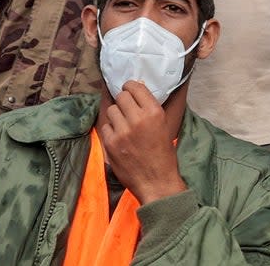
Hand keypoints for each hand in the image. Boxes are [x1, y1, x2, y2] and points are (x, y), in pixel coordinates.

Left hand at [99, 81, 186, 204]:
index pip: (135, 86)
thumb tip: (136, 92)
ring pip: (111, 110)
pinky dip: (111, 131)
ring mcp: (122, 131)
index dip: (130, 87)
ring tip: (123, 126)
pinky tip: (119, 138)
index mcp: (154, 112)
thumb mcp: (164, 126)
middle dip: (123, 101)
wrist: (157, 182)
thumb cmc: (163, 155)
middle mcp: (138, 119)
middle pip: (121, 96)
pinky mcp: (111, 143)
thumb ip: (149, 109)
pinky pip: (105, 127)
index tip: (129, 90)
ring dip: (116, 116)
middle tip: (126, 109)